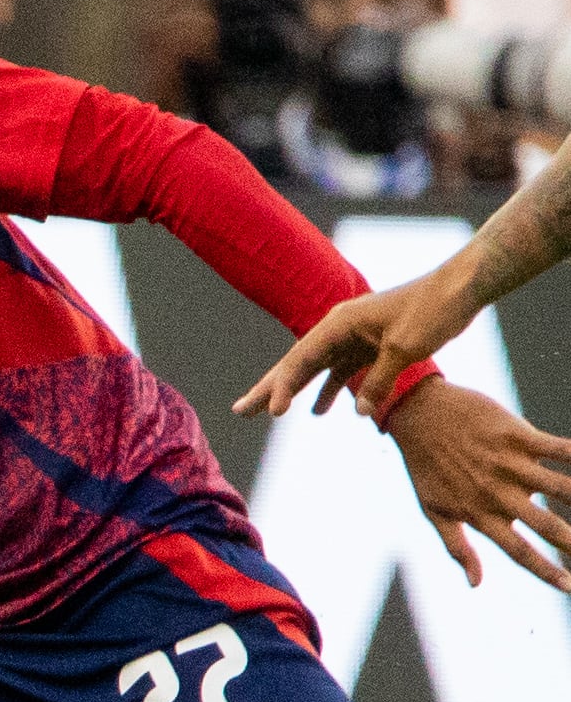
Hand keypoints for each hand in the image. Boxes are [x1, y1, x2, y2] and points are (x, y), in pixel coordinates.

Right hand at [238, 268, 474, 422]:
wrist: (461, 288)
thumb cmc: (432, 310)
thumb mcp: (405, 348)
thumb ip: (380, 381)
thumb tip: (359, 412)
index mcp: (339, 322)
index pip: (301, 359)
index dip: (283, 387)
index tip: (273, 412)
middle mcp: (340, 328)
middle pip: (297, 363)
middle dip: (270, 388)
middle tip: (240, 410)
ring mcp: (354, 336)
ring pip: (317, 368)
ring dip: (296, 390)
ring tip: (271, 412)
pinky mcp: (372, 344)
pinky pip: (343, 370)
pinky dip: (331, 389)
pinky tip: (320, 410)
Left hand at [380, 377, 570, 593]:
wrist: (417, 413)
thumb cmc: (425, 465)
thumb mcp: (433, 509)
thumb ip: (457, 547)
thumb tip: (475, 584)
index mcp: (480, 514)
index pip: (519, 552)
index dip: (546, 571)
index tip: (570, 587)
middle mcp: (498, 493)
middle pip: (546, 526)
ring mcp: (509, 464)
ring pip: (560, 488)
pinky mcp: (517, 436)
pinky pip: (558, 449)